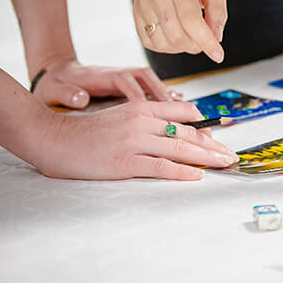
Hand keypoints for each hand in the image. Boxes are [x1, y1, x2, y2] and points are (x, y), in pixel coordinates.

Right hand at [29, 100, 237, 180]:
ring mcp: (133, 141)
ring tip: (223, 163)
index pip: (183, 113)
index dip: (205, 126)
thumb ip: (146, 120)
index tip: (218, 138)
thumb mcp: (120, 116)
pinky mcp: (125, 162)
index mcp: (141, 107)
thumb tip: (173, 131)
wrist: (52, 138)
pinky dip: (182, 172)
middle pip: (187, 133)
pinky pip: (161, 167)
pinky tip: (196, 176)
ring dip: (206, 158)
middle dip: (212, 145)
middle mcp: (141, 121)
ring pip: (179, 148)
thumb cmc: (86, 132)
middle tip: (230, 155)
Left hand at [32, 57, 177, 107]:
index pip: (128, 83)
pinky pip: (156, 93)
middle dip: (166, 96)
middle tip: (179, 112)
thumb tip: (80, 98)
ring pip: (157, 86)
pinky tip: (181, 115)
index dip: (139, 97)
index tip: (147, 113)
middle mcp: (123, 73)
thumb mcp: (55, 89)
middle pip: (150, 81)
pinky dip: (169, 102)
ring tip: (187, 116)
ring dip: (172, 99)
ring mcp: (131, 79)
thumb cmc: (58, 84)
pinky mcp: (135, 87)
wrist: (59, 74)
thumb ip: (67, 93)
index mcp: (106, 75)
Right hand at [133, 0, 226, 62]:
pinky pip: (148, 41)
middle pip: (177, 35)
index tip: (218, 55)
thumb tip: (217, 38)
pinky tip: (176, 35)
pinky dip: (166, 46)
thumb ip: (218, 11)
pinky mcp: (136, 12)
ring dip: (182, 47)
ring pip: (162, 43)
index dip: (206, 42)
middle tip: (206, 37)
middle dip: (197, 45)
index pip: (191, 21)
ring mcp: (143, 5)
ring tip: (191, 35)